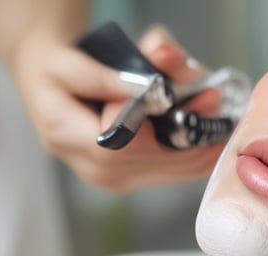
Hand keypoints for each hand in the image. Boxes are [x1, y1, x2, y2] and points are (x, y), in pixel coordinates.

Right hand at [14, 26, 223, 192]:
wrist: (49, 87)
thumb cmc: (55, 73)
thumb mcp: (66, 63)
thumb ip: (101, 75)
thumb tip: (140, 86)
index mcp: (67, 137)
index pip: (121, 143)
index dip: (148, 122)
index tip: (167, 91)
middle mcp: (92, 168)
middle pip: (154, 160)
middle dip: (188, 129)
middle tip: (210, 98)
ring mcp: (113, 180)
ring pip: (170, 171)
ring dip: (199, 143)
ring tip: (217, 116)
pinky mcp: (130, 180)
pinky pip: (172, 174)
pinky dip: (196, 155)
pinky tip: (213, 137)